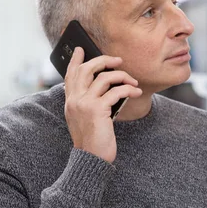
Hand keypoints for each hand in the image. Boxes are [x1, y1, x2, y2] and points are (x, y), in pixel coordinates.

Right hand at [64, 47, 141, 162]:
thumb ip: (89, 103)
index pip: (70, 75)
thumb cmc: (93, 140)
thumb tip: (105, 86)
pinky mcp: (98, 109)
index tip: (80, 49)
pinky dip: (129, 89)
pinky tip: (136, 91)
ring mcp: (85, 104)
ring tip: (133, 81)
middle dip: (104, 60)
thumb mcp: (86, 119)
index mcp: (70, 102)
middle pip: (87, 69)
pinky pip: (116, 91)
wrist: (91, 158)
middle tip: (118, 60)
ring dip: (122, 76)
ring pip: (104, 77)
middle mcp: (75, 100)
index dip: (76, 60)